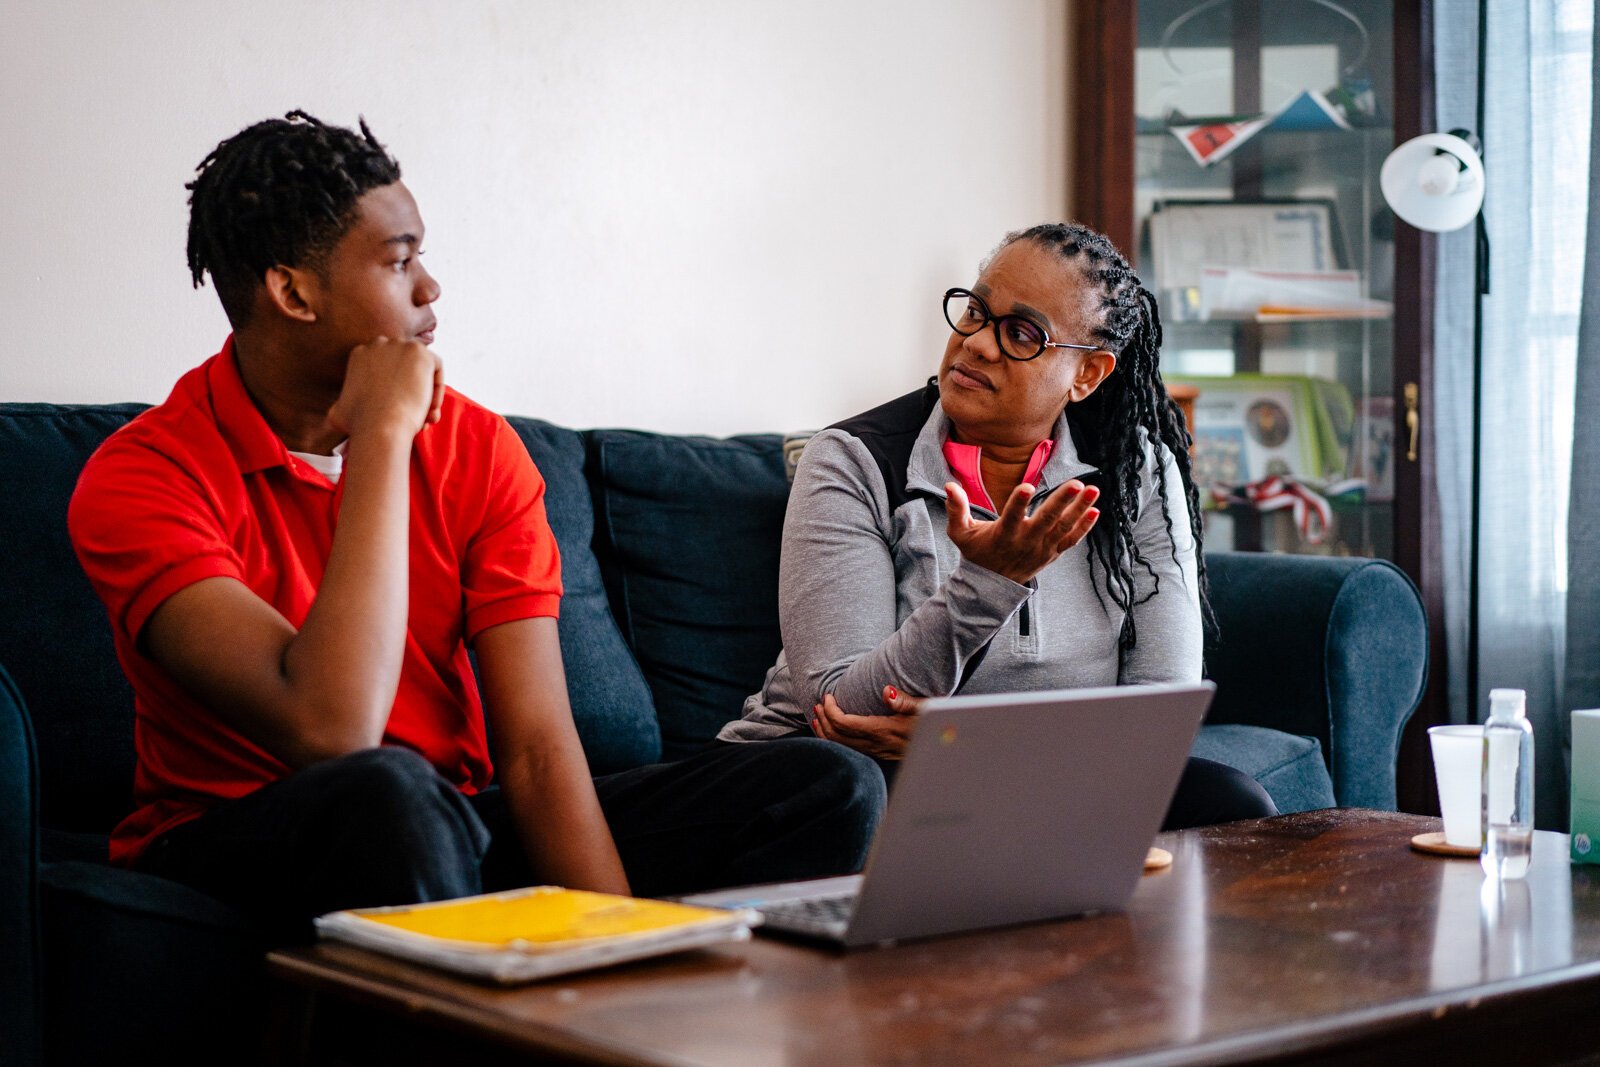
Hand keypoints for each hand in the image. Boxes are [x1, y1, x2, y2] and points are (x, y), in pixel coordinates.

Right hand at [329, 337, 443, 439]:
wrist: (379, 426)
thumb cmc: (360, 425)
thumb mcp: (339, 413)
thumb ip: (343, 404)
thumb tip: (342, 409)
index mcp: (360, 354)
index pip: (388, 369)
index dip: (397, 392)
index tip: (399, 412)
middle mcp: (378, 344)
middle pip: (406, 367)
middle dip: (413, 392)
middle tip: (418, 417)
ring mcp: (399, 345)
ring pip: (421, 368)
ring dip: (426, 394)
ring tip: (426, 419)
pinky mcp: (419, 352)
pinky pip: (435, 367)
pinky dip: (437, 389)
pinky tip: (430, 410)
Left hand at [810, 685, 923, 759]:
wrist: (942, 746)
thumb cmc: (932, 722)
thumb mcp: (923, 708)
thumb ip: (904, 701)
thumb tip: (887, 691)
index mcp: (883, 731)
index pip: (845, 723)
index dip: (831, 711)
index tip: (827, 697)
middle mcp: (876, 744)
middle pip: (838, 736)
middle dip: (824, 720)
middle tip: (818, 703)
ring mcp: (876, 752)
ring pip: (841, 746)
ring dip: (825, 732)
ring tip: (817, 717)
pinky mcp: (878, 754)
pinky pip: (849, 750)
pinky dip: (834, 741)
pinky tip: (831, 733)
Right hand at [945, 478, 1098, 584]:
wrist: (993, 585)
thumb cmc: (976, 552)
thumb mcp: (960, 533)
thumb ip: (956, 509)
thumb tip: (949, 485)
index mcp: (1003, 535)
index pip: (1011, 517)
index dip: (1019, 502)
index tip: (1028, 486)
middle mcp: (1025, 542)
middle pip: (1046, 520)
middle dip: (1062, 502)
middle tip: (1076, 484)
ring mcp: (1042, 548)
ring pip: (1063, 528)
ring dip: (1079, 509)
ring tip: (1093, 490)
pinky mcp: (1052, 553)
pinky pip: (1071, 540)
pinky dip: (1084, 527)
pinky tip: (1095, 511)